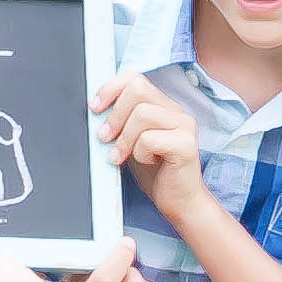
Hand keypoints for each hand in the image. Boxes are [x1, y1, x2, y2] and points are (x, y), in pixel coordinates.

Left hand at [93, 69, 204, 211]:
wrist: (180, 203)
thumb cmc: (155, 173)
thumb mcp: (131, 141)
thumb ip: (120, 122)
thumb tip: (95, 109)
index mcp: (162, 106)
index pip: (135, 78)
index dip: (110, 88)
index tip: (95, 108)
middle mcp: (176, 111)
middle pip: (137, 89)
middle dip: (115, 114)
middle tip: (105, 137)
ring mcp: (185, 126)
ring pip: (142, 113)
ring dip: (125, 137)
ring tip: (121, 155)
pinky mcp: (186, 145)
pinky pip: (150, 138)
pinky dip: (139, 152)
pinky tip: (146, 162)